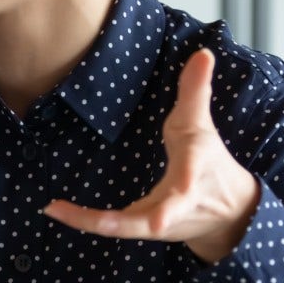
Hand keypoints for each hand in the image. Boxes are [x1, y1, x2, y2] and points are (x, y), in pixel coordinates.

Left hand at [43, 48, 260, 263]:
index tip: (161, 215)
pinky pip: (112, 228)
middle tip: (101, 224)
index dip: (175, 195)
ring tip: (53, 209)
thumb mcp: (202, 126)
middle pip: (154, 219)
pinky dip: (84, 220)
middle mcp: (176, 207)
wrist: (229, 214)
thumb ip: (196, 90)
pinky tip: (55, 210)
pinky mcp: (143, 229)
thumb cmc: (210, 164)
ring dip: (88, 222)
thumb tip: (203, 53)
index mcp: (192, 177)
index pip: (187, 180)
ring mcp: (159, 224)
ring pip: (124, 228)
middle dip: (127, 221)